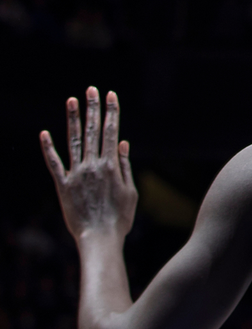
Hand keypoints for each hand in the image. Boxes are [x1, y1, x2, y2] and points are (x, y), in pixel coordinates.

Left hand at [41, 87, 137, 241]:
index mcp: (111, 165)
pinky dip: (48, 148)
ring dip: (73, 119)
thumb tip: (122, 142)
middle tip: (91, 89)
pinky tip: (44, 133)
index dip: (111, 111)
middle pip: (93, 131)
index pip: (111, 131)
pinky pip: (54, 164)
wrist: (99, 239)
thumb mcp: (130, 191)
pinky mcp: (62, 186)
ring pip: (74, 141)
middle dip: (93, 108)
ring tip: (71, 100)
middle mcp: (93, 165)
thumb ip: (124, 165)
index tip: (111, 95)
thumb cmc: (119, 219)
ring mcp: (76, 175)